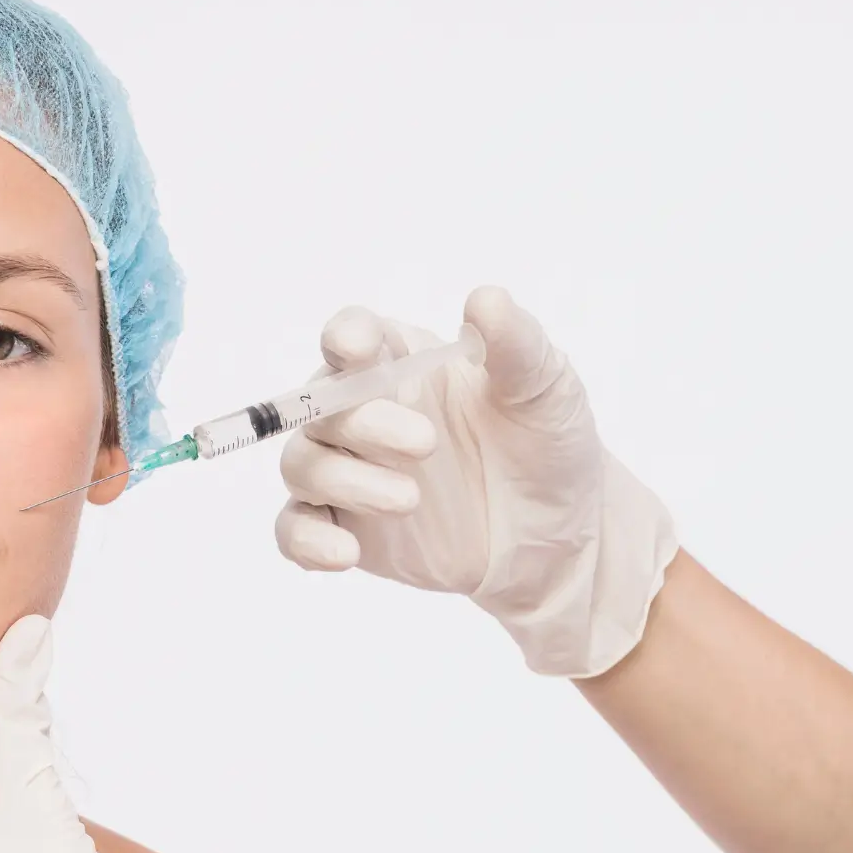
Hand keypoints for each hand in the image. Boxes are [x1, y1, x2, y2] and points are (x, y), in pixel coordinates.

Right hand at [274, 286, 678, 677]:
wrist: (557, 538)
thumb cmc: (547, 447)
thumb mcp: (546, 390)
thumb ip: (515, 345)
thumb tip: (485, 298)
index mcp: (400, 363)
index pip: (351, 337)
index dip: (345, 338)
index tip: (359, 350)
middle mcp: (362, 412)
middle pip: (319, 405)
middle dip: (361, 423)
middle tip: (425, 445)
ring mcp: (347, 471)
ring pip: (302, 464)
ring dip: (343, 481)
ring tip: (409, 501)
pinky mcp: (343, 526)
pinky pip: (295, 529)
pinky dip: (307, 540)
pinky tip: (345, 553)